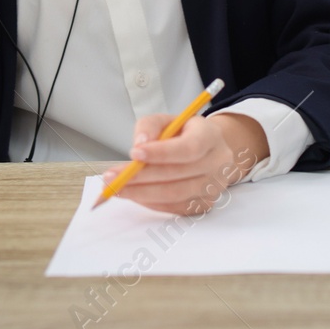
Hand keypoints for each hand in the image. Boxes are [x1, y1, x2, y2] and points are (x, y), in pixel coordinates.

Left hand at [102, 112, 269, 215]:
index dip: (161, 153)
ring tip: (117, 188)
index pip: (188, 148)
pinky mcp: (205, 204)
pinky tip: (135, 194)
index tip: (134, 153)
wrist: (209, 151)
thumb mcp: (167, 120)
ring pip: (174, 195)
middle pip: (177, 175)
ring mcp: (214, 187)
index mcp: (210, 136)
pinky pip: (174, 207)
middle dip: (140, 177)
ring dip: (141, 193)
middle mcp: (217, 163)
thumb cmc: (184, 134)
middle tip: (112, 177)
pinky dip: (151, 202)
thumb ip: (150, 126)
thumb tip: (139, 144)